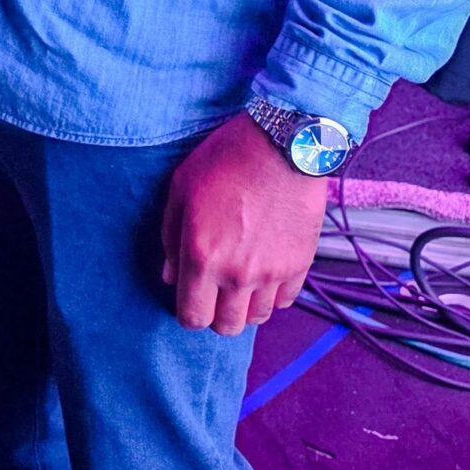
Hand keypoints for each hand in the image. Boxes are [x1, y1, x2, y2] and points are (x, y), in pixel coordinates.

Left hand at [162, 112, 328, 335]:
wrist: (281, 143)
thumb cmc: (225, 159)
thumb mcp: (181, 190)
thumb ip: (171, 238)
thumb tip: (170, 275)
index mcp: (201, 257)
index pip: (192, 317)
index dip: (188, 312)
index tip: (191, 297)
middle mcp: (237, 274)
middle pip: (226, 326)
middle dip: (216, 315)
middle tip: (215, 292)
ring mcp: (271, 272)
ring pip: (256, 318)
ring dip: (245, 306)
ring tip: (241, 281)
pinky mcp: (299, 265)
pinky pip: (284, 301)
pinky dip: (272, 294)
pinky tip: (265, 271)